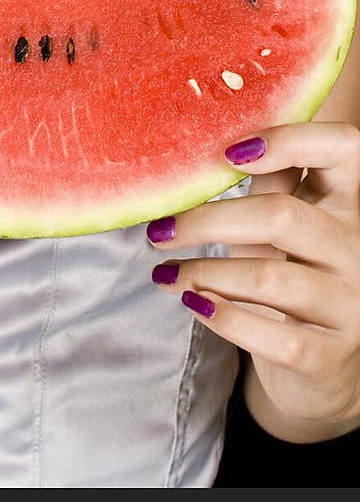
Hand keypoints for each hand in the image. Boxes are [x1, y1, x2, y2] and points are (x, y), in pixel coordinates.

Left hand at [146, 121, 359, 426]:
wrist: (317, 364)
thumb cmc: (290, 273)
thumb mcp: (283, 223)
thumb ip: (269, 181)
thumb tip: (217, 137)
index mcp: (350, 202)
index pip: (344, 147)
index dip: (290, 139)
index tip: (229, 154)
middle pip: (282, 216)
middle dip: (207, 221)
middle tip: (160, 230)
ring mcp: (352, 305)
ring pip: (270, 279)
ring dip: (204, 272)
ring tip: (166, 273)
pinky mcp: (332, 356)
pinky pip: (274, 337)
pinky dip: (224, 319)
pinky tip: (195, 305)